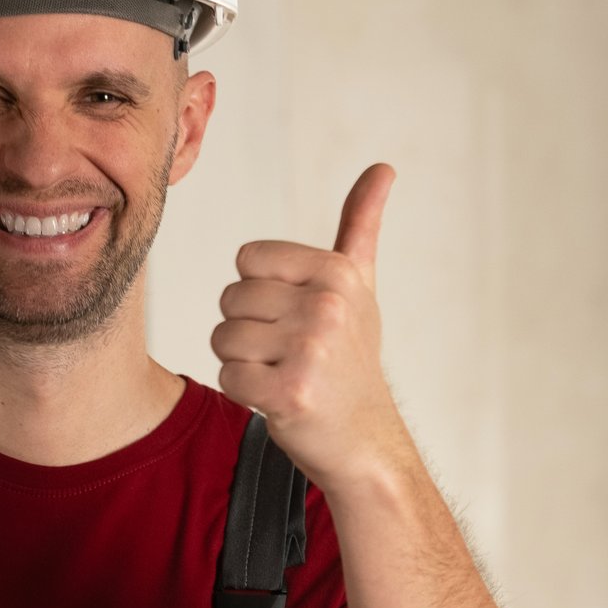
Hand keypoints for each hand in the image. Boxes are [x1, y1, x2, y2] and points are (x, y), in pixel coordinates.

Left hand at [212, 164, 406, 492]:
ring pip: (224, 338)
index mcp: (337, 272)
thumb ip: (360, 225)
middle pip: (230, 298)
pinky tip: (277, 399)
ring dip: (243, 362)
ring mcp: (310, 350)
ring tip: (283, 374)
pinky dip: (243, 393)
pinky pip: (228, 377)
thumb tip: (382, 168)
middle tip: (287, 354)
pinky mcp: (289, 393)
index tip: (294, 316)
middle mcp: (326, 306)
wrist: (366, 440)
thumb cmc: (352, 361)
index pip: (248, 259)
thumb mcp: (358, 287)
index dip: (260, 291)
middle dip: (248, 330)